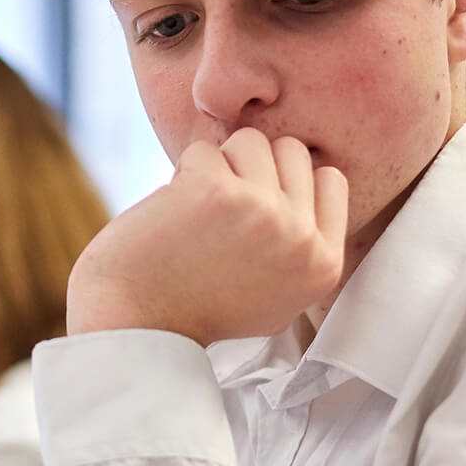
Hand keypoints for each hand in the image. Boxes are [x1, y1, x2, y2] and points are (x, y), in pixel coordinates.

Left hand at [66, 129, 346, 343]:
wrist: (136, 324)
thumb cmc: (197, 308)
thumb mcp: (277, 296)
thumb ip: (302, 247)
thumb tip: (314, 177)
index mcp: (324, 264)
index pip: (329, 179)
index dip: (287, 179)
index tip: (253, 204)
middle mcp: (302, 239)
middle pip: (292, 151)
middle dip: (253, 166)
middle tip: (221, 204)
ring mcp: (263, 212)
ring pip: (250, 141)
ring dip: (217, 164)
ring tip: (197, 207)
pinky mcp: (217, 191)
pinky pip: (204, 149)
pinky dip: (183, 172)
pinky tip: (173, 210)